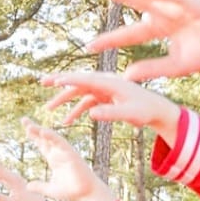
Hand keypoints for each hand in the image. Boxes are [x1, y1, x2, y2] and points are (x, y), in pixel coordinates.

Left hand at [20, 117, 112, 200]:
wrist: (85, 194)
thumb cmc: (71, 192)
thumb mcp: (50, 189)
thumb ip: (39, 186)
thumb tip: (27, 186)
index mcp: (53, 160)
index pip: (42, 145)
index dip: (33, 137)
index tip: (25, 129)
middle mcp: (58, 153)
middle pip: (44, 138)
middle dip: (34, 129)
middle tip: (23, 120)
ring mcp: (64, 152)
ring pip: (51, 138)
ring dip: (40, 131)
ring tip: (29, 125)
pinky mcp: (71, 153)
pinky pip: (60, 142)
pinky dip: (51, 136)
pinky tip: (42, 131)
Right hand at [40, 70, 179, 142]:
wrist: (157, 110)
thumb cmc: (146, 111)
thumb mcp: (130, 114)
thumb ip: (110, 114)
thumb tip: (91, 114)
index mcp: (111, 83)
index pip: (87, 79)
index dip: (70, 79)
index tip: (54, 80)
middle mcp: (106, 82)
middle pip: (79, 81)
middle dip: (60, 82)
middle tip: (42, 82)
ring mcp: (104, 89)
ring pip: (80, 93)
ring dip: (64, 99)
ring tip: (48, 108)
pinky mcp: (105, 97)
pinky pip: (86, 103)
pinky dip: (75, 110)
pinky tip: (66, 121)